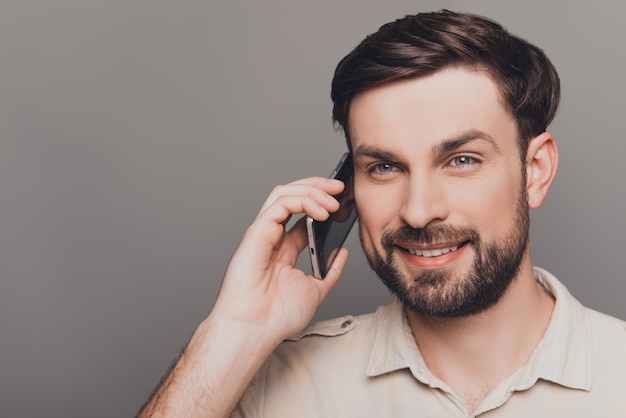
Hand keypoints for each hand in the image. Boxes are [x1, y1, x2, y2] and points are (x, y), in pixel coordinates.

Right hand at [211, 176, 348, 341]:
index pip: (303, 214)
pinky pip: (279, 203)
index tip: (347, 201)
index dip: (324, 202)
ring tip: (334, 199)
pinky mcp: (257, 232)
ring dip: (312, 190)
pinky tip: (320, 211)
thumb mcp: (317, 289)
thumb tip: (342, 252)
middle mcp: (273, 237)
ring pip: (284, 193)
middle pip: (294, 197)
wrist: (258, 329)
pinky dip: (302, 201)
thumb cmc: (278, 315)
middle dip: (318, 187)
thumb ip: (330, 270)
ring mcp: (264, 233)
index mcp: (285, 248)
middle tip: (341, 188)